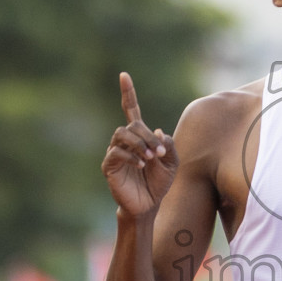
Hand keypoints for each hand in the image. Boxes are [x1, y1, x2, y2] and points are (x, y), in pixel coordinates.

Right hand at [102, 72, 177, 216]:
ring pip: (121, 134)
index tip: (124, 75)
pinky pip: (115, 153)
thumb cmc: (159, 183)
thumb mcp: (172, 163)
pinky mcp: (109, 166)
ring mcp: (115, 152)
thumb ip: (169, 145)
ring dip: (138, 144)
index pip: (131, 109)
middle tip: (158, 152)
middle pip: (132, 124)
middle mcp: (125, 141)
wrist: (149, 205)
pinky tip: (141, 165)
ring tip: (149, 158)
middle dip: (147, 136)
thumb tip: (158, 130)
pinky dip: (130, 156)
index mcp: (140, 136)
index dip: (128, 93)